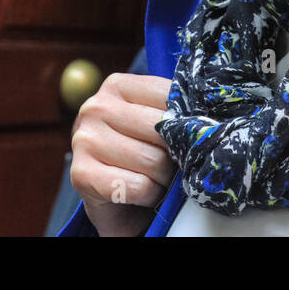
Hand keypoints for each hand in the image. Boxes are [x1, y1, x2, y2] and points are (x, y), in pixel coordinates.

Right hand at [68, 72, 176, 236]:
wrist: (114, 203)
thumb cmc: (141, 156)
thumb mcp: (154, 123)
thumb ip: (173, 110)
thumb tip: (205, 115)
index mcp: (116, 86)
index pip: (169, 96)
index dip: (186, 123)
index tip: (184, 138)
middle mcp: (95, 108)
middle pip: (162, 130)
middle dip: (175, 154)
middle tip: (172, 165)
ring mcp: (85, 140)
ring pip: (153, 160)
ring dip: (164, 178)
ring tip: (157, 179)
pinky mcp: (82, 174)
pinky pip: (139, 186)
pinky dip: (150, 195)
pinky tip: (142, 193)